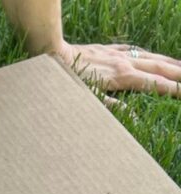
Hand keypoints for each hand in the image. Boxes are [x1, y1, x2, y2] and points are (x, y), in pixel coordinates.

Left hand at [59, 41, 180, 96]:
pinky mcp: (107, 50)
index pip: (155, 84)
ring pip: (149, 57)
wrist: (53, 55)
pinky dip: (144, 53)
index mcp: (123, 77)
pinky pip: (132, 50)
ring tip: (180, 66)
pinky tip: (148, 55)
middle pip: (158, 68)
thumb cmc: (69, 80)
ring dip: (167, 62)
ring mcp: (116, 54)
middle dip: (178, 73)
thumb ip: (113, 107)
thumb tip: (135, 116)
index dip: (173, 90)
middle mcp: (124, 62)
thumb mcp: (89, 99)